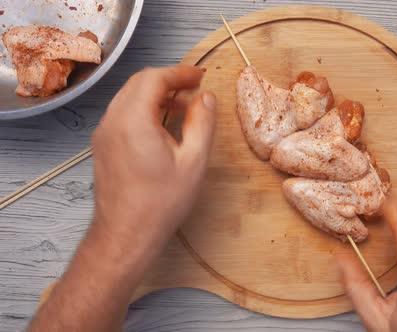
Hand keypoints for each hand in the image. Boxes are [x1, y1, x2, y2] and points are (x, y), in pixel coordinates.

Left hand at [92, 65, 215, 252]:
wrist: (126, 235)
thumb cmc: (161, 203)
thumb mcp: (194, 162)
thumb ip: (202, 123)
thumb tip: (206, 98)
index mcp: (133, 120)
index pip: (154, 78)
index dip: (180, 72)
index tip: (200, 76)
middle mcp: (112, 120)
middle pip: (139, 83)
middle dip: (168, 80)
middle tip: (195, 89)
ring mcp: (104, 133)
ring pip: (129, 97)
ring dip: (156, 95)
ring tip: (184, 108)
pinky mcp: (103, 146)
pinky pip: (123, 114)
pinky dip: (144, 109)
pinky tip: (163, 127)